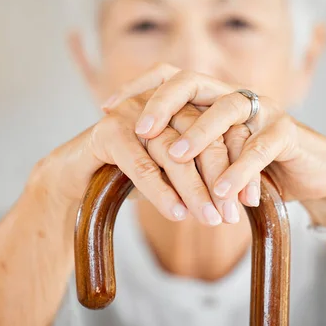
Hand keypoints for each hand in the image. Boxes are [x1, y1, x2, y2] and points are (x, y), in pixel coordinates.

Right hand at [36, 88, 255, 226]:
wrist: (75, 179)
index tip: (250, 201)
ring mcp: (135, 112)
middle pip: (202, 138)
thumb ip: (200, 181)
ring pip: (174, 152)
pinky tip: (176, 213)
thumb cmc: (129, 178)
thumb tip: (235, 206)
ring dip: (194, 189)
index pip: (219, 130)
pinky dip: (160, 191)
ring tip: (210, 220)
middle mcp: (162, 104)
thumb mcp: (171, 178)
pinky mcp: (110, 130)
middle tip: (232, 215)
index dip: (237, 165)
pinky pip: (142, 164)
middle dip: (220, 179)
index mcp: (182, 108)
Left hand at [104, 63, 325, 225]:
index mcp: (213, 98)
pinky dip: (241, 169)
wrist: (315, 174)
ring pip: (226, 110)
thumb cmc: (257, 167)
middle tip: (140, 129)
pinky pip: (261, 145)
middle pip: (193, 81)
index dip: (139, 86)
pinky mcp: (288, 132)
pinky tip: (223, 191)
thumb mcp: (216, 157)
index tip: (108, 106)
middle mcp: (235, 96)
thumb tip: (136, 160)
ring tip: (176, 158)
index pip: (171, 77)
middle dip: (163, 103)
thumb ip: (186, 151)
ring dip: (199, 135)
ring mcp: (264, 110)